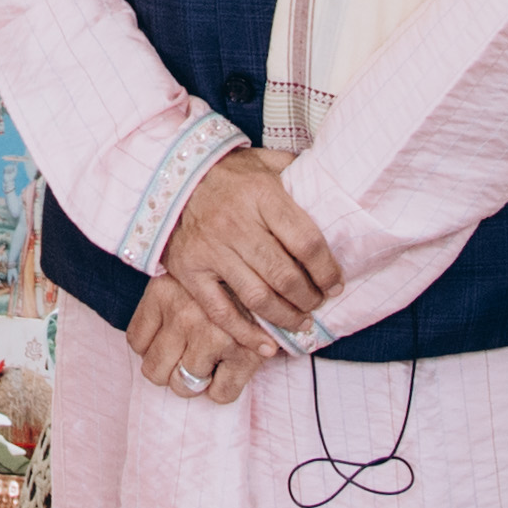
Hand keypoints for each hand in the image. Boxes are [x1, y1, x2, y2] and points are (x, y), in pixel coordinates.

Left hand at [123, 273, 261, 403]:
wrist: (275, 270)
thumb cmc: (225, 276)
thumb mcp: (185, 275)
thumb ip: (164, 302)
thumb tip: (146, 348)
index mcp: (163, 292)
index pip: (137, 342)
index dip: (151, 350)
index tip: (167, 345)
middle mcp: (183, 315)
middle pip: (155, 371)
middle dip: (169, 372)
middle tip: (185, 361)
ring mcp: (213, 336)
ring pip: (184, 386)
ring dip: (195, 381)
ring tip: (209, 363)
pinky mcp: (243, 354)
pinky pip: (221, 394)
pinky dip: (222, 389)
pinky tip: (229, 369)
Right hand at [153, 148, 341, 342]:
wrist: (170, 176)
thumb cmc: (228, 173)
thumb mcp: (265, 161)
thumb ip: (297, 172)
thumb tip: (334, 185)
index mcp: (261, 194)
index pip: (306, 243)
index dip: (327, 270)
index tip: (336, 283)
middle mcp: (236, 224)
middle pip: (284, 275)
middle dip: (310, 298)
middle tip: (319, 304)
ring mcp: (211, 249)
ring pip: (258, 297)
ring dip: (286, 317)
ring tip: (301, 322)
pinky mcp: (190, 270)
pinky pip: (220, 311)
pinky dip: (246, 334)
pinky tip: (267, 346)